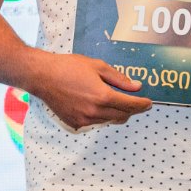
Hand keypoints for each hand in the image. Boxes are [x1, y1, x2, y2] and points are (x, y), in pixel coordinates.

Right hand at [27, 52, 151, 128]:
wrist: (42, 76)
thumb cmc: (68, 67)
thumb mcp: (97, 66)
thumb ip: (119, 79)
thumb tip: (136, 87)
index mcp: (102, 96)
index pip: (131, 105)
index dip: (143, 104)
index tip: (149, 103)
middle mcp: (95, 112)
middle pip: (123, 115)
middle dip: (132, 109)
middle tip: (136, 102)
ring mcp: (84, 120)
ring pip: (109, 120)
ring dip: (116, 112)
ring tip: (113, 100)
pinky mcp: (75, 123)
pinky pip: (95, 122)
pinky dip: (101, 115)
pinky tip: (96, 104)